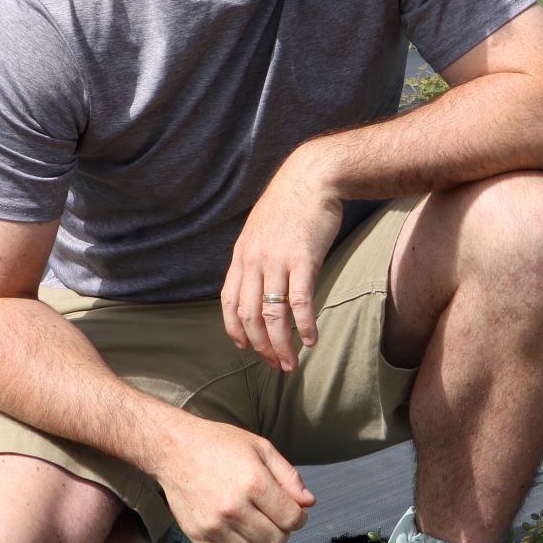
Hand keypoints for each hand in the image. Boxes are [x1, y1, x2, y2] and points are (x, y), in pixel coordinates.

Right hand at [156, 417, 315, 542]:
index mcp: (255, 482)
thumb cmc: (220, 444)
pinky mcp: (196, 535)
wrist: (174, 448)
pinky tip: (239, 540)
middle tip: (274, 518)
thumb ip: (288, 476)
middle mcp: (234, 508)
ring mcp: (213, 525)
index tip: (294, 511)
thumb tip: (308, 503)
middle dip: (282, 531)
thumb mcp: (261, 448)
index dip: (299, 517)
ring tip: (256, 526)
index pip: (292, 519)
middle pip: (275, 540)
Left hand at [222, 155, 342, 370]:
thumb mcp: (261, 229)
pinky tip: (310, 340)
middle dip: (260, 347)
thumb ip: (257, 257)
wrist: (312, 177)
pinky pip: (299, 301)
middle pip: (249, 315)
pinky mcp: (303, 259)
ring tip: (290, 364)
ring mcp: (277, 260)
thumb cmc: (291, 204)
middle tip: (274, 365)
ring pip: (272, 314)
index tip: (247, 348)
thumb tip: (260, 282)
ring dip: (280, 345)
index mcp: (242, 255)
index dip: (236, 331)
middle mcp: (254, 261)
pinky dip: (303, 326)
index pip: (229, 302)